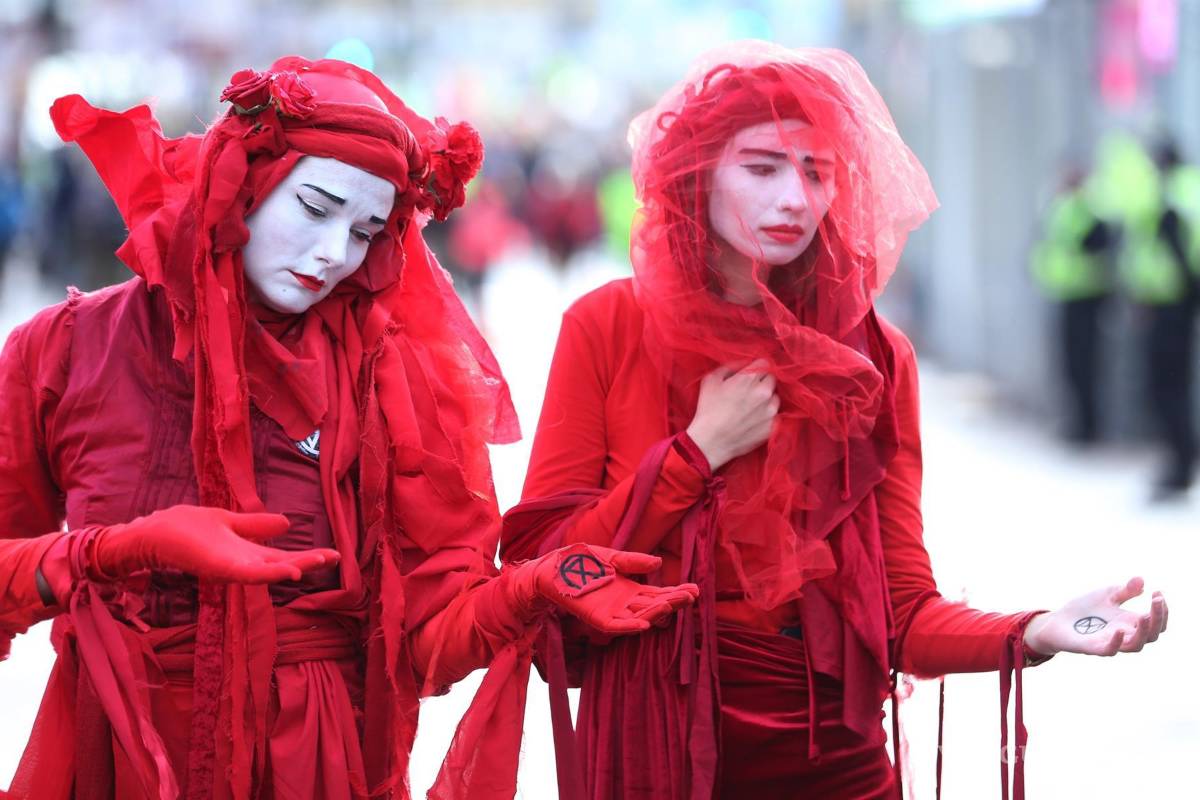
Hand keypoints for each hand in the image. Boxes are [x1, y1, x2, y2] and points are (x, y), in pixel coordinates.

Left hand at [91, 504, 340, 584]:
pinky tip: (289, 571)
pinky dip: (270, 574)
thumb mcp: (231, 522)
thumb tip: (288, 523)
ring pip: (269, 570)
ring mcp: (232, 567)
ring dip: (294, 568)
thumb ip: (257, 525)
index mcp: (248, 553)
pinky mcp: (220, 569)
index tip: (335, 554)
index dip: (309, 555)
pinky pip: (249, 573)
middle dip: (309, 562)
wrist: (155, 533)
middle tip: (336, 558)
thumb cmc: (187, 529)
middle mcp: (243, 563)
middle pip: (282, 564)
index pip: (284, 556)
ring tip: (316, 564)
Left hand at [532, 544, 698, 633]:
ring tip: (673, 604)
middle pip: (655, 606)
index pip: (659, 593)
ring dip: (656, 613)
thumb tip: (658, 562)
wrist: (553, 568)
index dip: (676, 592)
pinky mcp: (597, 619)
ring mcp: (613, 612)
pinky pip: (617, 626)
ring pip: (640, 617)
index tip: (695, 589)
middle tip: (692, 595)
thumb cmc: (581, 562)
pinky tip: (645, 625)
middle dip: (673, 601)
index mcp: (632, 589)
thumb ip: (632, 561)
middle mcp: (626, 603)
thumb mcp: (611, 557)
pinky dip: (630, 627)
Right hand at [685, 359, 778, 470]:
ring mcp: (771, 411)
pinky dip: (767, 416)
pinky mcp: (773, 427)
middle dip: (762, 382)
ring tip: (752, 408)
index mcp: (749, 378)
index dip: (757, 368)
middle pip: (772, 379)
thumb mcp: (711, 380)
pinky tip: (754, 420)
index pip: (765, 363)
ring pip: (775, 398)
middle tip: (750, 391)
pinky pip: (774, 416)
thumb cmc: (707, 409)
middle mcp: (764, 392)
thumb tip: (743, 364)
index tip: (751, 374)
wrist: (710, 441)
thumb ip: (730, 367)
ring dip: (766, 400)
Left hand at [1023, 577, 1167, 656]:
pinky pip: (1109, 651)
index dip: (1162, 611)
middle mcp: (1123, 634)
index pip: (1156, 623)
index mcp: (1129, 622)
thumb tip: (1142, 580)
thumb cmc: (1083, 610)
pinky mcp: (1092, 648)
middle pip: (1151, 635)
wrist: (1056, 621)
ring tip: (1144, 616)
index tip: (1158, 594)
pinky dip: (1116, 643)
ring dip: (1143, 632)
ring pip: (1135, 646)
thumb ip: (1124, 590)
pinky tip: (1120, 630)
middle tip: (1156, 601)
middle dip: (1158, 619)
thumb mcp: (1105, 595)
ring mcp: (1109, 642)